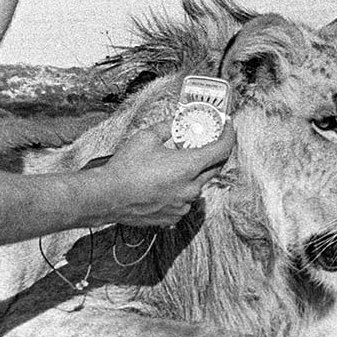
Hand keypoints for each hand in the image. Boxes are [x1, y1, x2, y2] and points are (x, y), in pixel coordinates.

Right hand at [98, 122, 234, 226]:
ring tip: (179, 161)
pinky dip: (182, 188)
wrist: (107, 196)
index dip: (229, 136)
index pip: (221, 150)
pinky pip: (186, 199)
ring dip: (195, 172)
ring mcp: (183, 205)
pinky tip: (167, 180)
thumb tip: (178, 120)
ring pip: (199, 185)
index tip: (229, 126)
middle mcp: (191, 188)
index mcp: (188, 166)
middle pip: (215, 168)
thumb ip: (168, 127)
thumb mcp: (147, 137)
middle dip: (215, 152)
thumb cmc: (126, 166)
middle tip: (208, 140)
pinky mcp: (174, 216)